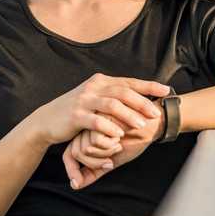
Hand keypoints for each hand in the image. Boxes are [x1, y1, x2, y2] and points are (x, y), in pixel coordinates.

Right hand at [34, 73, 169, 146]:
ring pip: (112, 105)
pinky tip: (119, 135)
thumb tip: (138, 95)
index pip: (129, 82)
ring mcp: (84, 100)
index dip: (149, 86)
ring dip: (129, 115)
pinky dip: (109, 127)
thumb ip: (113, 94)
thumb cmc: (77, 111)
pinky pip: (96, 121)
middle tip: (156, 113)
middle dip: (142, 102)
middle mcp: (93, 87)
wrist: (47, 120)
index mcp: (101, 81)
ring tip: (141, 124)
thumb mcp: (95, 97)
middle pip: (123, 92)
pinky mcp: (75, 116)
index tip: (167, 90)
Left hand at [63, 108, 164, 190]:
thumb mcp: (112, 160)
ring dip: (105, 153)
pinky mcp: (100, 115)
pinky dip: (109, 145)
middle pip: (77, 152)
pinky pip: (96, 140)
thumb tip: (76, 185)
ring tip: (118, 144)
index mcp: (88, 135)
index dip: (71, 170)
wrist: (152, 125)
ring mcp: (93, 119)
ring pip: (86, 148)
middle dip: (95, 163)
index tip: (76, 184)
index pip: (69, 154)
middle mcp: (88, 127)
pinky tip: (120, 137)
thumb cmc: (135, 140)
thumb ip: (94, 171)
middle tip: (112, 158)